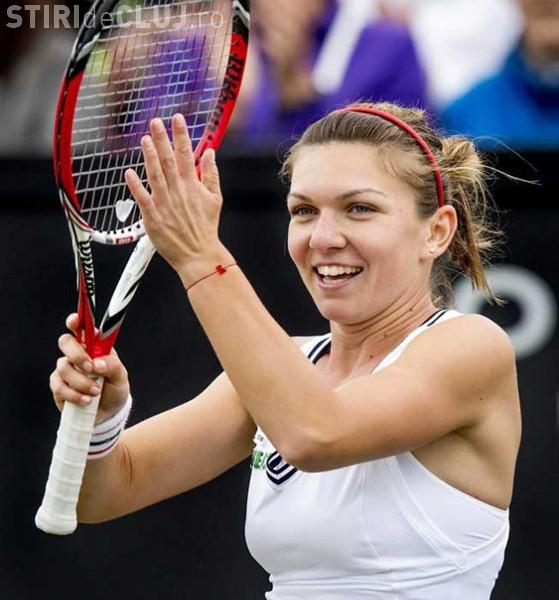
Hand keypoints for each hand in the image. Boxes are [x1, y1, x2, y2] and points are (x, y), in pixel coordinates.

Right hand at [50, 314, 129, 424]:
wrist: (107, 414)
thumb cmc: (115, 390)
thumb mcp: (121, 377)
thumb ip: (112, 365)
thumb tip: (96, 363)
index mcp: (94, 346)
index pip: (81, 327)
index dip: (75, 321)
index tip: (74, 322)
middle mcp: (78, 354)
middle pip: (65, 342)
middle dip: (77, 354)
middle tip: (90, 368)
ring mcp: (66, 369)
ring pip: (63, 366)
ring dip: (81, 381)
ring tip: (96, 392)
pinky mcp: (58, 385)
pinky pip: (59, 385)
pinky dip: (74, 394)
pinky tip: (86, 401)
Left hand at [125, 115, 233, 287]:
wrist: (199, 254)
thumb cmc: (206, 228)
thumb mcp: (215, 199)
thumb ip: (212, 174)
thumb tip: (210, 152)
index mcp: (193, 185)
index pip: (186, 154)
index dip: (181, 135)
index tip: (177, 118)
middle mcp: (178, 191)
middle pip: (168, 160)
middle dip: (162, 139)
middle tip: (155, 121)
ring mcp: (164, 203)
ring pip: (154, 174)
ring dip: (149, 156)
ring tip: (144, 139)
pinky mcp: (153, 217)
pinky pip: (142, 198)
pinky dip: (135, 185)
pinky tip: (128, 172)